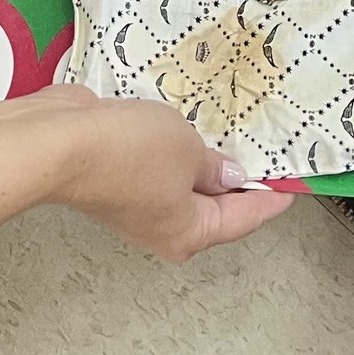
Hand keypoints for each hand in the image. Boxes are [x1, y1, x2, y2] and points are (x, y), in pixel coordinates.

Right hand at [41, 88, 293, 260]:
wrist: (60, 141)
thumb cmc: (127, 152)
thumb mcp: (187, 149)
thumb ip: (212, 162)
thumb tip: (226, 173)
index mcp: (190, 232)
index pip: (244, 217)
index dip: (271, 197)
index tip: (293, 186)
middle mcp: (164, 226)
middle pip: (213, 204)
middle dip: (234, 177)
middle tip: (262, 151)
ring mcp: (137, 202)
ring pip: (182, 181)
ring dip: (198, 157)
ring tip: (223, 130)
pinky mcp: (117, 175)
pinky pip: (157, 163)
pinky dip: (171, 146)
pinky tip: (179, 122)